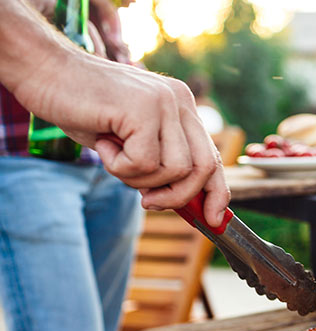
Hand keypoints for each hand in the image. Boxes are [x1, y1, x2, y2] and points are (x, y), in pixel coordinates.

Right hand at [27, 55, 229, 225]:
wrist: (44, 71)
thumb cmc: (83, 109)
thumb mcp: (130, 141)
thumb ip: (158, 164)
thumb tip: (180, 202)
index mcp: (183, 107)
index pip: (214, 157)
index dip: (217, 193)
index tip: (213, 220)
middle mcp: (181, 101)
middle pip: (204, 167)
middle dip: (179, 196)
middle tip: (148, 202)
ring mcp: (164, 103)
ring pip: (175, 169)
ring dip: (140, 179)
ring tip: (114, 156)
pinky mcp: (143, 109)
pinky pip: (145, 163)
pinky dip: (120, 167)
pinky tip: (103, 143)